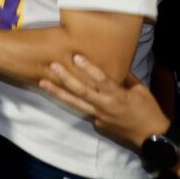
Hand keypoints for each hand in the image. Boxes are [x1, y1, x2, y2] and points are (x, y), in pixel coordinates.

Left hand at [40, 54, 171, 147]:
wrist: (151, 136)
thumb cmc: (148, 110)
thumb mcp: (141, 90)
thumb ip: (126, 77)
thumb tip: (114, 63)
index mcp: (118, 96)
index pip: (101, 80)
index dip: (89, 68)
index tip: (76, 56)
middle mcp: (105, 105)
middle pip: (82, 91)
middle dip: (66, 78)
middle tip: (52, 66)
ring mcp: (99, 115)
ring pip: (75, 103)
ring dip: (58, 92)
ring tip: (42, 82)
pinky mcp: (97, 123)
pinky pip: (84, 110)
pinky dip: (73, 102)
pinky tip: (59, 94)